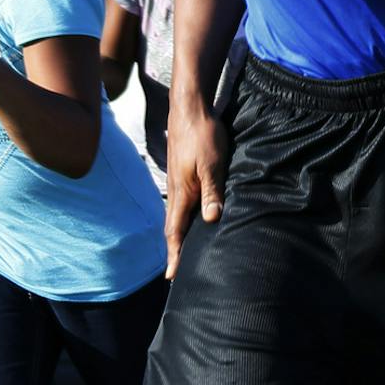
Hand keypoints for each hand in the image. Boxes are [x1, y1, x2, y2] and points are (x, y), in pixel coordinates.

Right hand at [164, 104, 229, 279]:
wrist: (189, 108)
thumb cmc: (202, 134)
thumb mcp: (212, 163)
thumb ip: (212, 191)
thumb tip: (211, 219)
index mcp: (182, 192)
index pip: (176, 231)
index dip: (174, 254)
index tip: (172, 276)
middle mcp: (176, 190)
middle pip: (173, 227)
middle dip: (174, 250)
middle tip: (176, 271)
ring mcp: (178, 181)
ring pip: (176, 215)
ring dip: (178, 235)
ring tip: (183, 251)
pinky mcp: (183, 173)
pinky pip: (181, 203)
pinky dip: (183, 219)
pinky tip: (193, 218)